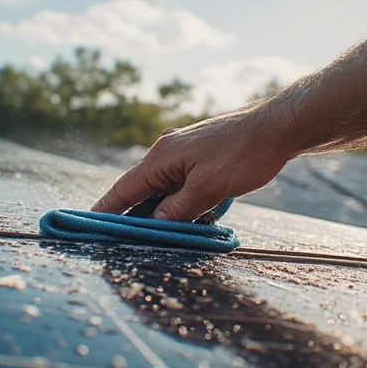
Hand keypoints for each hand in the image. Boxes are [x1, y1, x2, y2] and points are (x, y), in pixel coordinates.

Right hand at [91, 105, 291, 221]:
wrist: (277, 128)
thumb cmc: (244, 154)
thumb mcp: (208, 188)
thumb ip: (178, 210)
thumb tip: (154, 225)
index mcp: (161, 158)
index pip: (124, 189)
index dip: (106, 210)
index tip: (89, 225)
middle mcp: (167, 153)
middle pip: (141, 191)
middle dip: (133, 216)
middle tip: (122, 239)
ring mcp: (184, 154)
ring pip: (163, 189)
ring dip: (161, 211)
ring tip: (157, 234)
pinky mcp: (200, 157)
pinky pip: (180, 184)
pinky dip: (179, 202)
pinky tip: (187, 217)